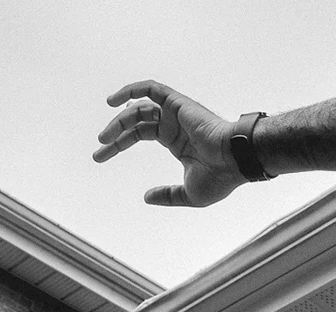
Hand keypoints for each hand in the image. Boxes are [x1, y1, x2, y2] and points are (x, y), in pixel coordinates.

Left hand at [95, 81, 242, 207]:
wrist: (236, 161)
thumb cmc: (220, 178)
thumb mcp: (189, 195)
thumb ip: (167, 196)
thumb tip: (146, 198)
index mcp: (176, 141)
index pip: (140, 135)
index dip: (118, 144)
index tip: (100, 155)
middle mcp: (174, 123)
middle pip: (135, 122)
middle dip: (114, 134)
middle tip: (99, 148)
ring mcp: (176, 112)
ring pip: (139, 108)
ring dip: (119, 120)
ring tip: (104, 137)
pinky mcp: (178, 103)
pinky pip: (152, 89)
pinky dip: (132, 90)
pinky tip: (114, 102)